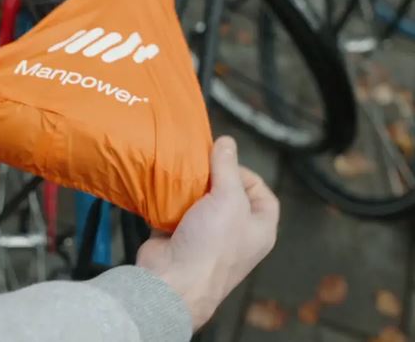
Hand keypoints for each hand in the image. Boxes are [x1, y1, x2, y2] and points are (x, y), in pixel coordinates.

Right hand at [136, 136, 279, 330]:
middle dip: (211, 177)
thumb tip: (227, 142)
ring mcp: (206, 237)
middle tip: (197, 163)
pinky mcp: (178, 237)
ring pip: (199, 202)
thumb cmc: (212, 244)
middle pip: (227, 195)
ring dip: (188, 186)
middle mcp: (235, 233)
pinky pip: (175, 211)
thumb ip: (227, 167)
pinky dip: (168, 199)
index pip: (261, 193)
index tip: (223, 161)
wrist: (173, 281)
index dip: (246, 173)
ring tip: (178, 170)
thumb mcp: (228, 198)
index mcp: (259, 228)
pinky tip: (162, 185)